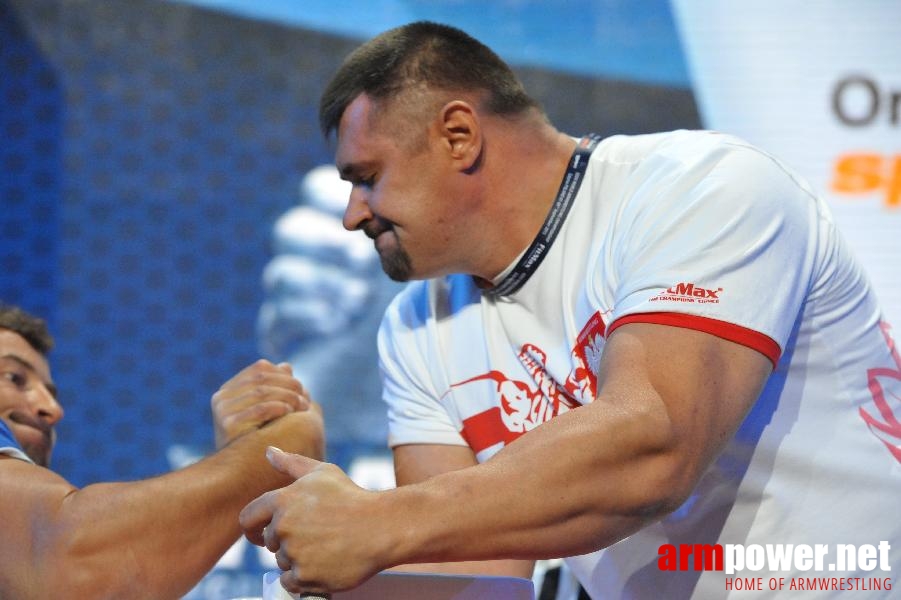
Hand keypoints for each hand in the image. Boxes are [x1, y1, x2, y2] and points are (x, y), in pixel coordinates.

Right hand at [211, 360, 309, 448]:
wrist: (244, 477)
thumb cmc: (262, 444)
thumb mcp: (270, 411)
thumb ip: (277, 388)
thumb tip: (286, 366)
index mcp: (228, 390)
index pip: (260, 368)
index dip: (284, 375)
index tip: (301, 388)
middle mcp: (220, 398)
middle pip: (262, 378)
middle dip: (289, 386)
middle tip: (306, 400)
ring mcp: (222, 411)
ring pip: (263, 392)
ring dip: (289, 397)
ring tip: (304, 407)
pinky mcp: (227, 425)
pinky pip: (260, 409)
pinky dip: (280, 408)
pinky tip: (291, 414)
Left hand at [240, 448, 388, 594]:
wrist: (380, 527)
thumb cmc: (351, 497)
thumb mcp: (322, 472)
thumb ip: (291, 463)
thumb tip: (269, 452)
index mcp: (282, 500)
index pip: (248, 518)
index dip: (253, 528)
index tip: (261, 535)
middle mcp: (284, 527)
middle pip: (270, 542)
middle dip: (286, 541)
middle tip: (315, 535)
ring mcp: (294, 553)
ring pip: (282, 562)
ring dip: (297, 559)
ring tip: (325, 547)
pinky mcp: (305, 576)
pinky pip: (291, 582)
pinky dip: (303, 578)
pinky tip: (322, 564)